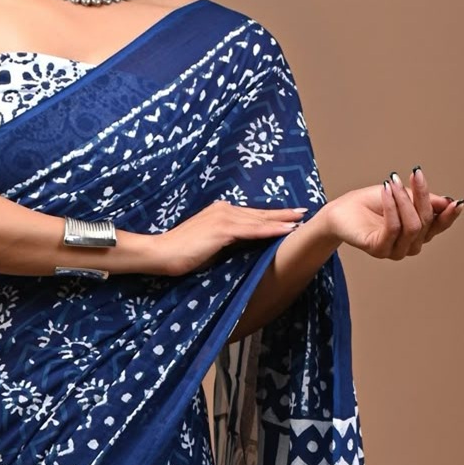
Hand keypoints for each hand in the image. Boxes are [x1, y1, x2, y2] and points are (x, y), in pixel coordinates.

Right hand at [155, 198, 309, 277]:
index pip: (250, 215)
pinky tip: (287, 229)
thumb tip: (240, 251)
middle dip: (282, 213)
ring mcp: (223, 218)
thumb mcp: (207, 246)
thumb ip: (224, 243)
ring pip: (259, 220)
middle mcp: (223, 210)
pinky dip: (271, 229)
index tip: (288, 215)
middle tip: (303, 211)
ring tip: (301, 219)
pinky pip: (252, 230)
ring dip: (282, 220)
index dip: (270, 215)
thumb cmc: (179, 254)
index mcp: (219, 213)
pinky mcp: (222, 230)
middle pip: (259, 213)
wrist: (160, 253)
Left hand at [322, 169, 463, 259]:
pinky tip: (386, 191)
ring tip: (393, 182)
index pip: (438, 227)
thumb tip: (450, 202)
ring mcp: (394, 250)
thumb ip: (426, 201)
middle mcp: (409, 245)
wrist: (342, 210)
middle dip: (421, 196)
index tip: (457, 203)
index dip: (449, 216)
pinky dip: (392, 207)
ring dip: (404, 200)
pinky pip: (393, 228)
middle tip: (414, 174)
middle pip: (426, 222)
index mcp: (417, 233)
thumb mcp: (403, 195)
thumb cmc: (372, 202)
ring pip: (412, 226)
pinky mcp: (378, 249)